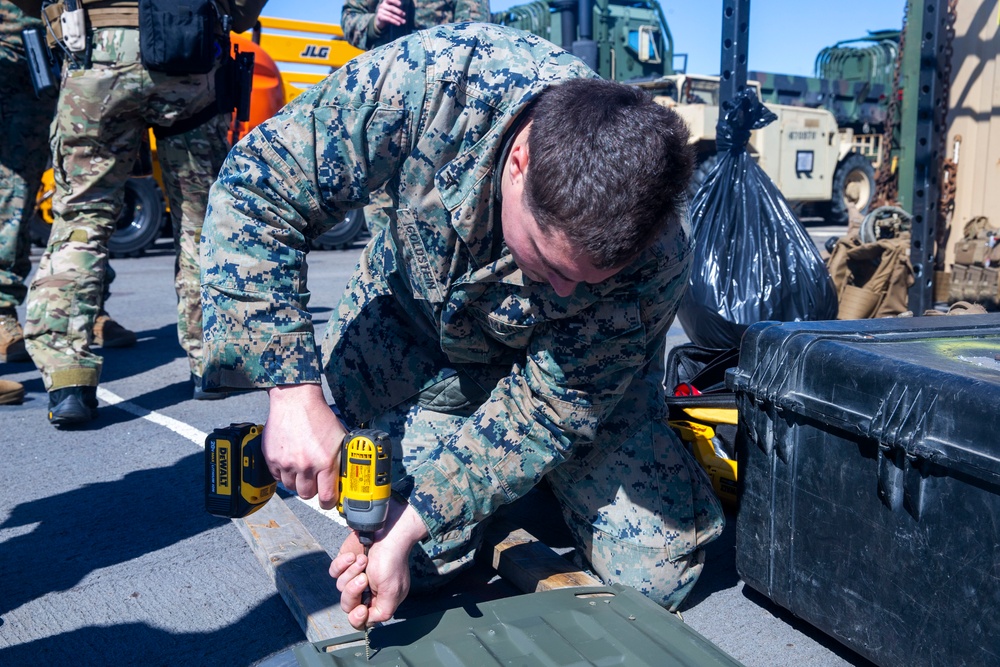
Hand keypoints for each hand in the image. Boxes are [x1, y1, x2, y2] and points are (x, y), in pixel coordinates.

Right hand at [263, 384, 347, 509]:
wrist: (295, 401)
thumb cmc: (319, 416)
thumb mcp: (340, 437)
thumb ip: (341, 459)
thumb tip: (346, 476)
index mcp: (325, 462)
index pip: (327, 497)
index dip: (329, 502)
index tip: (329, 501)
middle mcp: (305, 465)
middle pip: (307, 495)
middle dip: (312, 490)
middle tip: (315, 480)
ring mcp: (286, 463)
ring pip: (291, 487)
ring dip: (297, 481)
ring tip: (302, 467)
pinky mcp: (272, 459)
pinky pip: (277, 477)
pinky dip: (283, 473)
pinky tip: (290, 461)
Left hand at [330, 499, 429, 628]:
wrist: (387, 531)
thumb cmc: (392, 560)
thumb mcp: (393, 592)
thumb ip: (382, 612)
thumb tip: (368, 620)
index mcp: (380, 599)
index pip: (362, 619)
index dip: (357, 617)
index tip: (361, 609)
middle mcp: (366, 589)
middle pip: (348, 604)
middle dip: (353, 591)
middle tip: (363, 578)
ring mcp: (354, 574)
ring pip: (340, 587)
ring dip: (352, 572)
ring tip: (363, 560)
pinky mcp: (345, 562)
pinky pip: (334, 571)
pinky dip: (342, 564)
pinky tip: (353, 556)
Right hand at [374, 0, 405, 30]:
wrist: (380, 20)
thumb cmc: (389, 13)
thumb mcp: (392, 8)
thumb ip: (397, 6)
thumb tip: (404, 9)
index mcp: (386, 1)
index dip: (395, 1)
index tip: (400, 4)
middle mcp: (382, 5)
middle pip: (391, 8)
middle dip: (398, 11)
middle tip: (404, 14)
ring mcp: (380, 11)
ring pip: (391, 15)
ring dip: (398, 18)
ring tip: (403, 22)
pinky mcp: (380, 17)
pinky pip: (388, 19)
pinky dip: (394, 22)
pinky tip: (399, 24)